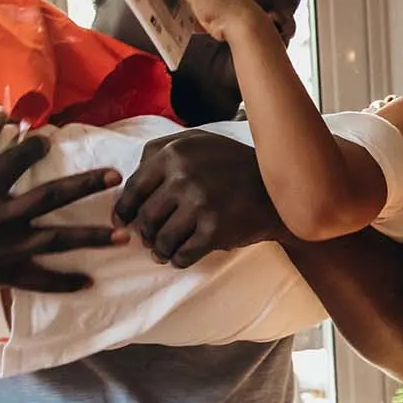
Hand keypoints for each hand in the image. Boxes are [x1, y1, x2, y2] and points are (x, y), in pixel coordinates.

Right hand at [0, 117, 125, 294]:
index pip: (19, 160)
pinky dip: (63, 282)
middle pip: (52, 197)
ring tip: (124, 235)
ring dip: (92, 238)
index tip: (46, 141)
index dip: (35, 147)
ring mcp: (0, 248)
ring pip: (56, 240)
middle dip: (87, 186)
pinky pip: (37, 279)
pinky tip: (88, 282)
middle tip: (116, 177)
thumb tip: (5, 120)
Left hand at [114, 128, 290, 266]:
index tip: (124, 223)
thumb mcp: (198, 142)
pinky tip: (182, 256)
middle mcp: (183, 176)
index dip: (124, 210)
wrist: (278, 191)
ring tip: (164, 252)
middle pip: (145, 218)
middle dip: (145, 234)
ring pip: (161, 240)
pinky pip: (182, 255)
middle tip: (150, 240)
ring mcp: (200, 203)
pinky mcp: (215, 230)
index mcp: (174, 153)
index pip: (134, 189)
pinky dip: (178, 260)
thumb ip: (160, 152)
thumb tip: (124, 184)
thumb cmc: (232, 165)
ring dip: (160, 251)